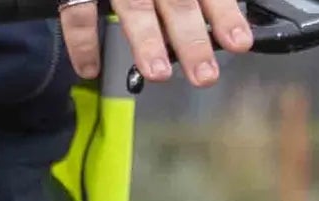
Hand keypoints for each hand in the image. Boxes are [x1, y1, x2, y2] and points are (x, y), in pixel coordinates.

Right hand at [59, 0, 255, 90]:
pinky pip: (78, 11)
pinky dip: (82, 40)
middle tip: (204, 75)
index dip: (224, 15)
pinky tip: (90, 68)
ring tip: (158, 73)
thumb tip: (216, 10)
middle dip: (192, 39)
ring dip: (147, 40)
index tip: (239, 43)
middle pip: (177, 2)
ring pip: (134, 6)